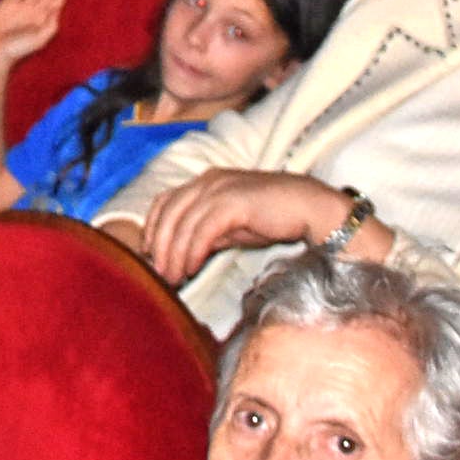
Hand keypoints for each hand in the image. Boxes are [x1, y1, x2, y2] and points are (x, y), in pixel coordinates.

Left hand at [142, 170, 356, 282]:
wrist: (310, 208)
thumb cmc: (273, 217)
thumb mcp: (233, 227)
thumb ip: (208, 234)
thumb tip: (184, 253)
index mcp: (205, 182)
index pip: (165, 201)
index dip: (152, 228)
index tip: (149, 255)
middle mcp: (208, 181)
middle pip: (168, 212)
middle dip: (159, 245)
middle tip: (159, 275)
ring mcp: (220, 188)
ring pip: (183, 223)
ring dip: (174, 254)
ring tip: (173, 278)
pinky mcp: (234, 201)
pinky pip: (203, 229)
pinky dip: (193, 250)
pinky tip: (192, 268)